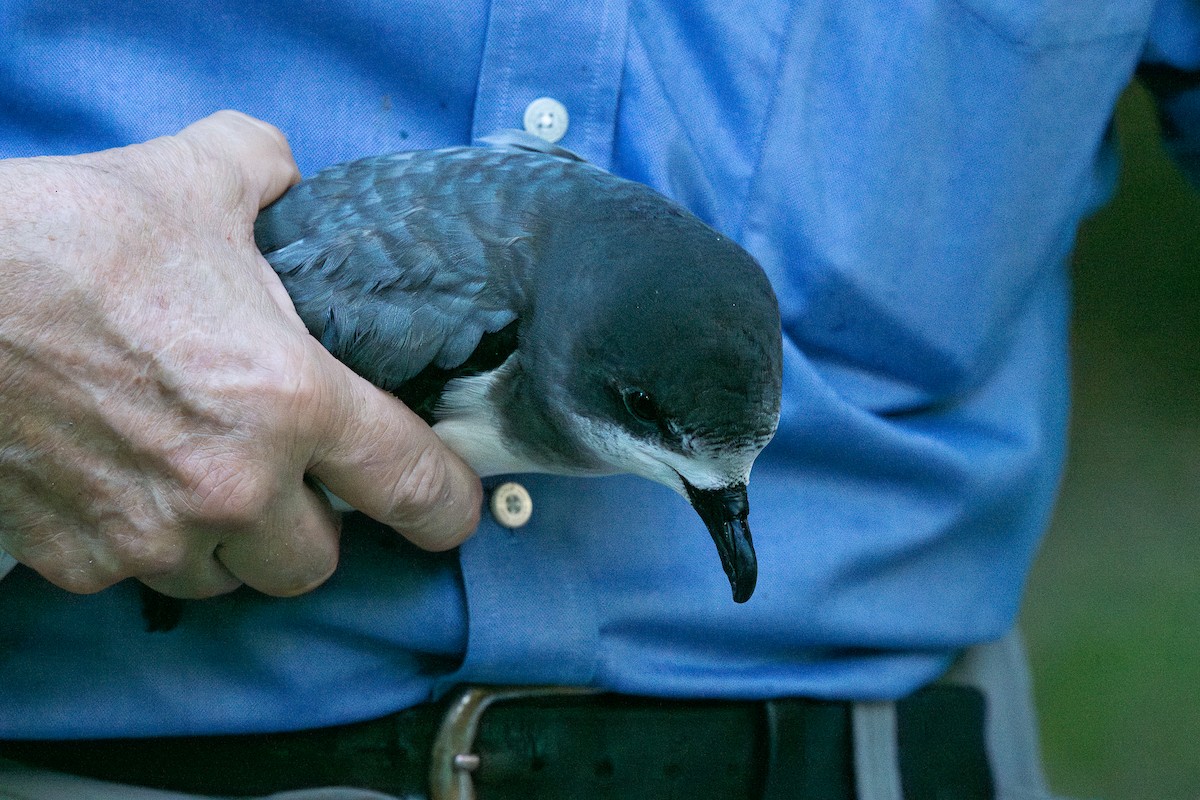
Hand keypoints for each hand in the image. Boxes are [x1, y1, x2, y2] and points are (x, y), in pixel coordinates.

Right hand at [0, 111, 480, 598]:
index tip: (450, 513)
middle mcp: (233, 484)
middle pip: (315, 562)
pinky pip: (135, 577)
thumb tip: (281, 172)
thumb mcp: (197, 178)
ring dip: (226, 541)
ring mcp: (150, 532)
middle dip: (310, 526)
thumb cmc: (68, 237)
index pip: (411, 484)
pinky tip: (121, 479)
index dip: (445, 506)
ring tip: (197, 474)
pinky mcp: (77, 556)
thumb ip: (267, 173)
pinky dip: (140, 540)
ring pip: (226, 578)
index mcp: (291, 400)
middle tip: (288, 479)